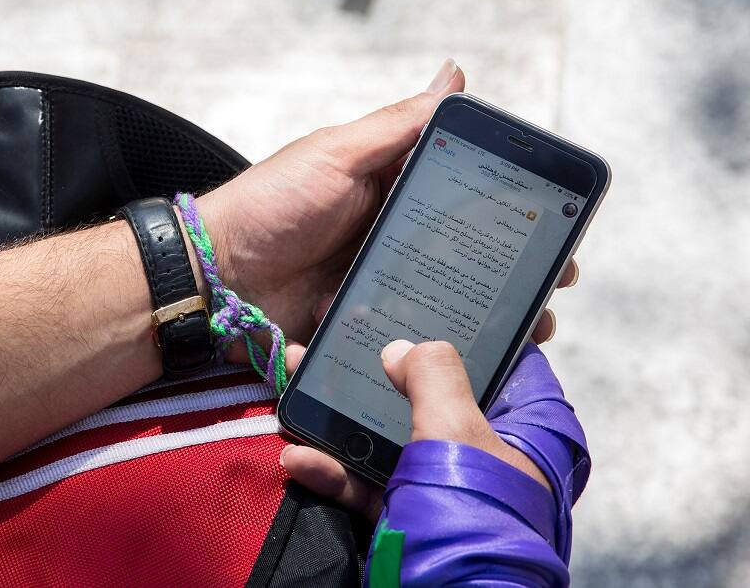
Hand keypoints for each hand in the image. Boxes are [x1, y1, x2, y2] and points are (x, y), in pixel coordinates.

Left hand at [196, 60, 573, 358]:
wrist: (214, 277)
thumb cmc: (272, 205)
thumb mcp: (336, 155)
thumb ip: (398, 126)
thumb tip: (456, 74)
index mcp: (392, 192)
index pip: (468, 198)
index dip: (515, 211)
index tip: (560, 225)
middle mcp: (393, 240)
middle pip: (470, 256)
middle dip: (517, 272)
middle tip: (553, 287)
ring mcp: (380, 287)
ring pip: (450, 302)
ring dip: (493, 316)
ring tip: (530, 330)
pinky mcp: (363, 331)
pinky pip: (412, 343)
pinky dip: (443, 351)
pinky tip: (480, 360)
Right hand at [280, 340, 551, 522]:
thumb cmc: (470, 524)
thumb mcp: (454, 436)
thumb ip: (433, 376)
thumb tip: (405, 346)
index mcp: (525, 428)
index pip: (498, 356)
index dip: (453, 322)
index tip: (407, 296)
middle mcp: (488, 453)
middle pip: (428, 392)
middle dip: (373, 366)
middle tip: (332, 333)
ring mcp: (445, 486)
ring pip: (388, 434)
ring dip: (336, 415)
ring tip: (293, 385)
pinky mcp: (408, 516)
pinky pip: (367, 482)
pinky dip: (332, 470)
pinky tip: (298, 457)